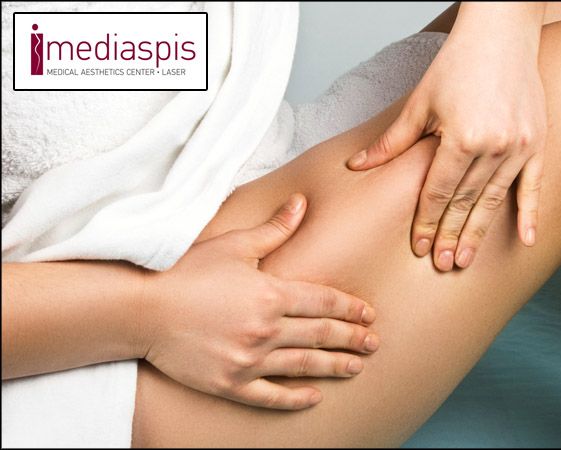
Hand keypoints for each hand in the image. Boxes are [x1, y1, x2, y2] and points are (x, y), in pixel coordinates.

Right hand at [140, 194, 377, 409]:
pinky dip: (295, 398)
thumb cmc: (186, 271)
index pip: (323, 301)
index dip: (349, 308)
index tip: (369, 314)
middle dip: (351, 339)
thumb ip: (274, 228)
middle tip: (374, 343)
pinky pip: (271, 395)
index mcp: (270, 294)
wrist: (141, 309)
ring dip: (334, 367)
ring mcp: (249, 360)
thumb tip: (302, 203)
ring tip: (357, 368)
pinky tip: (314, 396)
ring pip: (303, 366)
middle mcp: (266, 329)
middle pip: (321, 335)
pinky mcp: (230, 383)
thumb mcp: (233, 244)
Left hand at [347, 5, 546, 270]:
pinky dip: (530, 213)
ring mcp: (520, 147)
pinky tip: (524, 240)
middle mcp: (493, 147)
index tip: (420, 247)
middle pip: (465, 202)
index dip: (427, 222)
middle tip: (443, 264)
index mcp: (461, 138)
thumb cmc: (458, 64)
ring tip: (466, 259)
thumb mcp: (419, 102)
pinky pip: (534, 186)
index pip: (438, 193)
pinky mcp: (538, 143)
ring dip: (479, 232)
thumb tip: (356, 165)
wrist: (502, 34)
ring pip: (494, 201)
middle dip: (451, 235)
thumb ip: (392, 142)